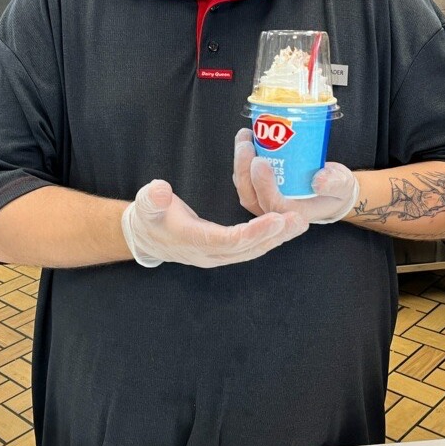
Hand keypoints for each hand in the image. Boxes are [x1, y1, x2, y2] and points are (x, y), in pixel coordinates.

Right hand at [121, 179, 308, 267]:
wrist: (145, 236)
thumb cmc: (147, 217)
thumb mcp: (145, 204)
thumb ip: (152, 198)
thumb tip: (161, 191)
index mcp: (193, 241)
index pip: (229, 241)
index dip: (254, 232)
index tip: (276, 219)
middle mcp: (210, 253)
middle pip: (248, 249)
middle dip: (275, 235)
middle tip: (298, 220)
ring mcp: (217, 254)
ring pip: (252, 250)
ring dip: (277, 237)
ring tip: (299, 223)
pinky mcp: (223, 250)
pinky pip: (250, 247)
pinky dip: (269, 237)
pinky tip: (285, 226)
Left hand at [233, 129, 358, 224]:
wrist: (331, 190)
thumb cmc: (335, 190)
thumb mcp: (342, 186)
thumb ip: (334, 184)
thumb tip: (319, 180)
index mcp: (292, 213)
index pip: (272, 203)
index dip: (263, 184)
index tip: (260, 161)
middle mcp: (273, 210)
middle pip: (250, 194)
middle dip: (243, 168)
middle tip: (246, 144)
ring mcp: (264, 199)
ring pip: (243, 184)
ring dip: (239, 160)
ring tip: (245, 136)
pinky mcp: (259, 187)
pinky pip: (244, 176)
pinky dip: (241, 157)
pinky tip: (246, 138)